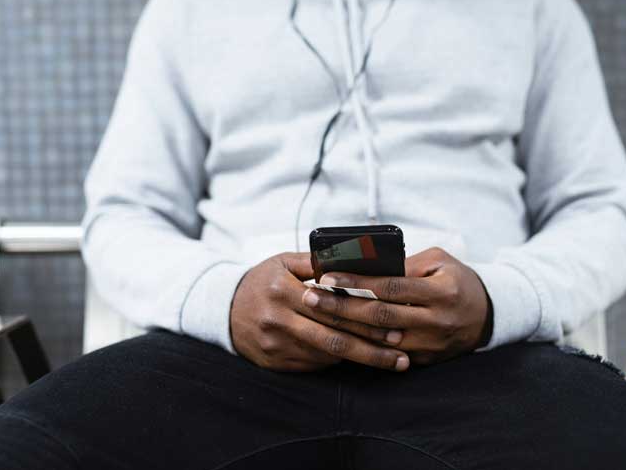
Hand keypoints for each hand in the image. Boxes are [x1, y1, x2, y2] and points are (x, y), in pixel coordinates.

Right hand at [230, 252, 410, 371]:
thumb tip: (353, 260)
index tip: (395, 323)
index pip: (333, 307)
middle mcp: (279, 320)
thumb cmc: (262, 281)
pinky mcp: (276, 363)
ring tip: (391, 360)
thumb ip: (316, 262)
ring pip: (326, 355)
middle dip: (372, 348)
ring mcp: (276, 345)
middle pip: (334, 339)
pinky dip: (337, 362)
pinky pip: (313, 366)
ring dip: (360, 359)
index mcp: (284, 290)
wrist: (223, 308)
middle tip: (402, 352)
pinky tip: (359, 360)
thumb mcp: (283, 262)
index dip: (366, 318)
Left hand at [301, 247, 492, 365]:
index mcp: (441, 292)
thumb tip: (366, 266)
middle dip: (341, 307)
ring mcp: (430, 344)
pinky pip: (387, 355)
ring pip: (379, 340)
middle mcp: (436, 321)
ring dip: (345, 328)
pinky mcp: (424, 360)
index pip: (391, 287)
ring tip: (316, 315)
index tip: (328, 277)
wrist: (486, 316)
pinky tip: (337, 334)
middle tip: (310, 298)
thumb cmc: (457, 280)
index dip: (357, 283)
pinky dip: (361, 345)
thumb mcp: (440, 261)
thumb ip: (407, 264)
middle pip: (380, 316)